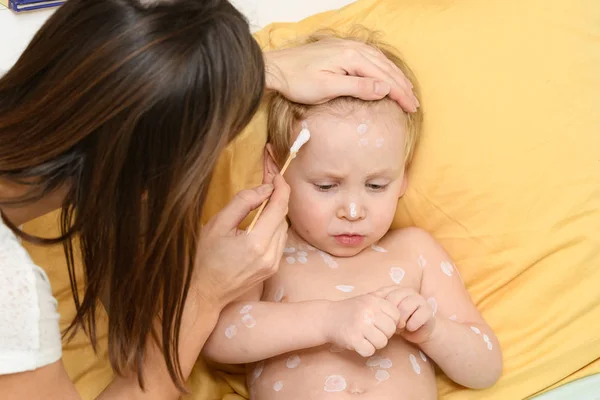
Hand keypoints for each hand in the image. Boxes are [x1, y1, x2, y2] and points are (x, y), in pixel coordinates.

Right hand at [192, 175, 289, 310]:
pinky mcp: (273, 269)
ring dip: (276, 213)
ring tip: (263, 202)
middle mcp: (270, 255)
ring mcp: (273, 264)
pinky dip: (274, 228)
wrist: (206, 291)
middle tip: (268, 184)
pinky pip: (280, 241)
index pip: (279, 208)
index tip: (277, 176)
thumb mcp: (218, 224)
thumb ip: (242, 203)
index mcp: (256, 243)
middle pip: (283, 217)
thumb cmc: (206, 257)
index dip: (281, 188)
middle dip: (278, 198)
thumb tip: (265, 189)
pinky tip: (262, 223)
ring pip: (284, 229)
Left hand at [264, 37, 418, 111]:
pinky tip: (386, 74)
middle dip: (402, 86)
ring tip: (406, 90)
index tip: (411, 108)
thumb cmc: (298, 81)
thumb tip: (384, 89)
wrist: (277, 67)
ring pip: (380, 61)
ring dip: (395, 76)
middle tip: (414, 104)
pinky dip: (383, 67)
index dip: (400, 94)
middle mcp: (354, 49)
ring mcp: (348, 46)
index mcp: (352, 58)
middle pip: (386, 69)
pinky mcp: (341, 48)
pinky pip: (371, 56)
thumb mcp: (328, 88)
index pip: (384, 78)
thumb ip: (358, 87)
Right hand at [323, 293, 400, 356]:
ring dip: (375, 344)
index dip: (391, 322)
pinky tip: (359, 343)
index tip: (380, 323)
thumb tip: (403, 322)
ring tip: (365, 338)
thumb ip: (385, 304)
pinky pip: (369, 351)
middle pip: (390, 330)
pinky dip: (365, 350)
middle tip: (372, 332)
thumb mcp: (367, 299)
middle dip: (384, 334)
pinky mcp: (352, 339)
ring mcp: (360, 325)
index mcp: (373, 300)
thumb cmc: (350, 310)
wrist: (326, 317)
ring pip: (382, 342)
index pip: (396, 315)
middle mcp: (367, 311)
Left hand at [375, 286, 435, 343]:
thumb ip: (377, 309)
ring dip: (402, 319)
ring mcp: (419, 299)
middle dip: (391, 314)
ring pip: (407, 305)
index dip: (381, 308)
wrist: (417, 332)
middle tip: (390, 324)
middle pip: (395, 298)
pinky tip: (410, 328)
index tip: (380, 319)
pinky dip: (412, 324)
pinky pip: (419, 315)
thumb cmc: (398, 323)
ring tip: (400, 327)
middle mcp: (407, 291)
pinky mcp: (428, 310)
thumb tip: (364, 306)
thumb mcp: (385, 316)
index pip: (384, 293)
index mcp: (395, 290)